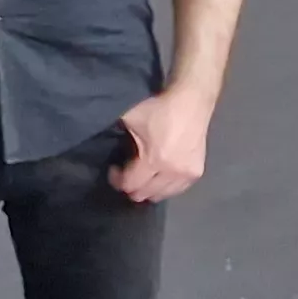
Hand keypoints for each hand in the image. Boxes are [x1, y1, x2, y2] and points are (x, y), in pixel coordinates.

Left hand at [111, 87, 217, 202]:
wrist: (191, 102)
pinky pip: (176, 191)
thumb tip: (101, 145)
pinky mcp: (196, 173)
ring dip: (148, 189)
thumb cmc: (158, 109)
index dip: (117, 180)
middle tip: (126, 173)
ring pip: (160, 196)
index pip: (129, 185)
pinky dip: (164, 187)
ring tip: (143, 174)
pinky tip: (158, 175)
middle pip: (143, 195)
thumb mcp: (130, 118)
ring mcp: (186, 175)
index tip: (114, 169)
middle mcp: (172, 172)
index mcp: (154, 160)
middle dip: (130, 186)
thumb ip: (115, 135)